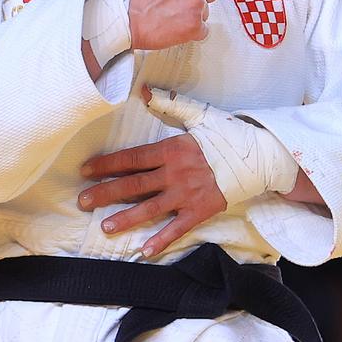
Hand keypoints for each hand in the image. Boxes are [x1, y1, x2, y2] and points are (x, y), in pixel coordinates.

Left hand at [78, 95, 228, 259]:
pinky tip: (145, 250)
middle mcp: (174, 173)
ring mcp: (186, 194)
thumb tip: (145, 91)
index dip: (106, 164)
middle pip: (133, 184)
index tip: (85, 171)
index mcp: (171, 149)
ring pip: (149, 208)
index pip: (131, 158)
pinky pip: (177, 228)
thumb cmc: (226, 136)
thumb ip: (170, 105)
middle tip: (83, 201)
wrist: (258, 158)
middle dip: (105, 193)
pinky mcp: (200, 211)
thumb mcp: (198, 116)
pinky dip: (162, 240)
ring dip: (125, 218)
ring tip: (104, 227)